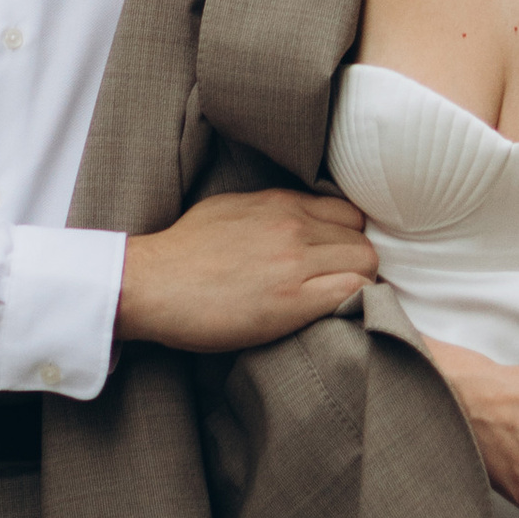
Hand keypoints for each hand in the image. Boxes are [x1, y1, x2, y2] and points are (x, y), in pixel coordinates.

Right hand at [114, 188, 377, 355]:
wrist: (153, 284)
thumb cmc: (183, 251)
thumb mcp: (230, 209)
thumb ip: (270, 211)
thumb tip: (295, 220)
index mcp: (279, 202)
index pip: (349, 212)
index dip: (349, 238)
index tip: (338, 258)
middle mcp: (293, 226)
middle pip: (362, 240)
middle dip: (357, 264)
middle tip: (338, 286)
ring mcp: (294, 262)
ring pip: (365, 264)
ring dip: (358, 284)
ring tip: (335, 303)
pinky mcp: (292, 301)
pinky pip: (352, 292)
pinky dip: (354, 303)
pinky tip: (333, 314)